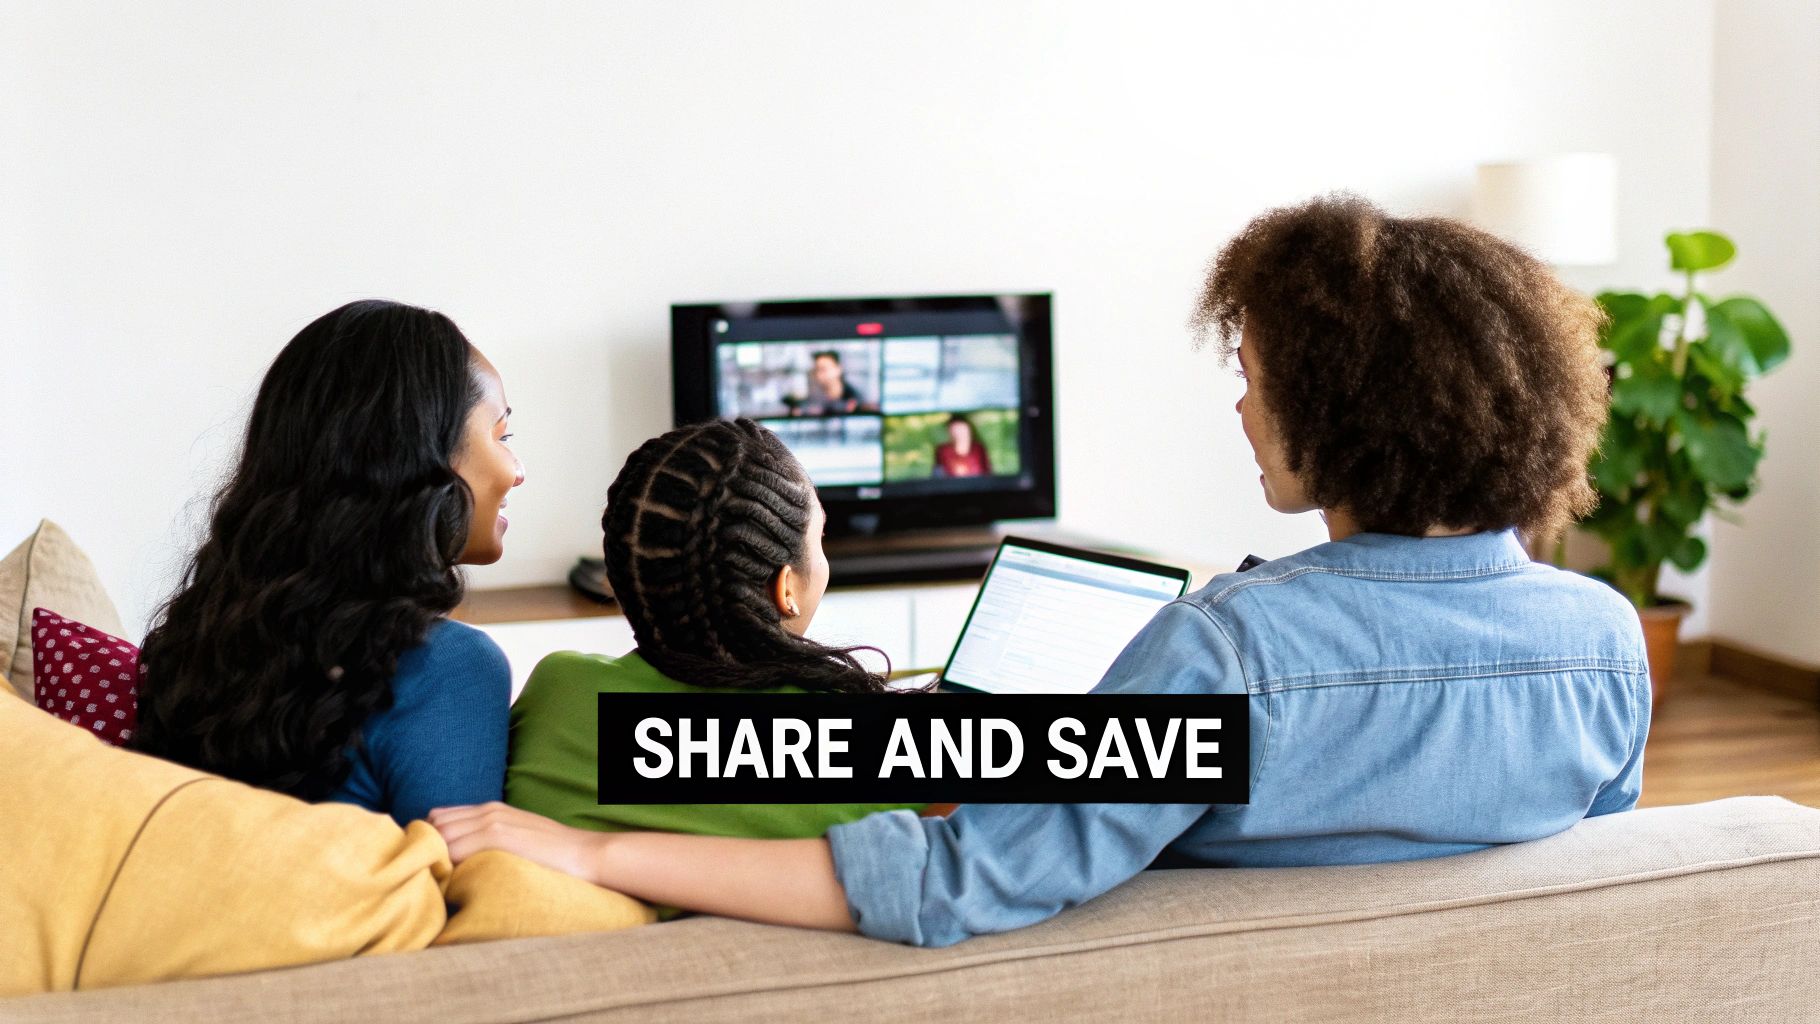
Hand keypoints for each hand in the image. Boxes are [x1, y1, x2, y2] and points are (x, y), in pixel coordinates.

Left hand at [428, 802, 607, 884]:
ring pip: (440, 835)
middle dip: (428, 848)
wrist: (585, 855)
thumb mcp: (517, 838)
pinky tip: (453, 881)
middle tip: (434, 875)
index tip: (435, 864)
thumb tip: (462, 860)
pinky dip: (447, 864)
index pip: (439, 816)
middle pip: (434, 824)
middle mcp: (488, 810)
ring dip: (435, 858)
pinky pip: (454, 848)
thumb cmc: (553, 855)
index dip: (432, 840)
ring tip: (442, 881)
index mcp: (491, 809)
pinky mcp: (498, 835)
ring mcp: (492, 821)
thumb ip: (490, 840)